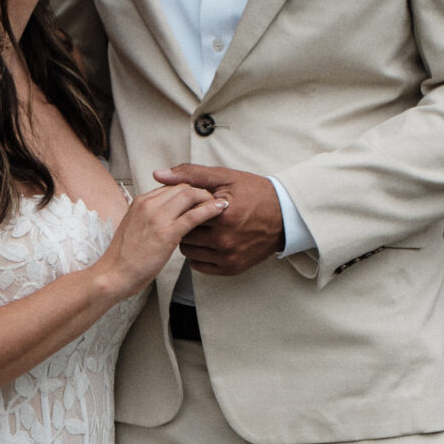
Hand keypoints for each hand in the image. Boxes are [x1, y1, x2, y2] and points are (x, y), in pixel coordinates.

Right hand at [94, 184, 225, 298]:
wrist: (113, 274)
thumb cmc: (124, 258)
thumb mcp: (135, 229)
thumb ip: (148, 219)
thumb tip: (163, 218)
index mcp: (140, 202)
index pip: (171, 186)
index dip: (189, 190)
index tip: (201, 198)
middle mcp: (148, 204)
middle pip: (182, 186)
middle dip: (201, 191)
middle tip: (215, 199)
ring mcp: (157, 216)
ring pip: (190, 194)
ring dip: (208, 197)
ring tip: (221, 204)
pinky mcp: (167, 232)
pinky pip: (194, 214)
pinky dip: (211, 209)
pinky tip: (221, 209)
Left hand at [154, 164, 283, 275]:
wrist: (285, 216)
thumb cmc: (254, 192)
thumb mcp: (224, 177)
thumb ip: (190, 175)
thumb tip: (158, 174)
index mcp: (222, 215)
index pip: (184, 214)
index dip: (186, 207)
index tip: (195, 202)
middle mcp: (225, 240)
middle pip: (184, 235)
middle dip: (186, 224)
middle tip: (198, 216)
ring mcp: (228, 257)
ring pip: (188, 252)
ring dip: (191, 240)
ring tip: (204, 228)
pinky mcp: (231, 269)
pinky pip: (199, 265)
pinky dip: (200, 254)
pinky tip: (209, 242)